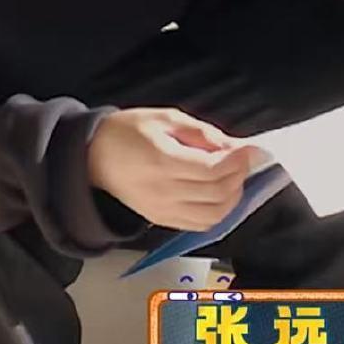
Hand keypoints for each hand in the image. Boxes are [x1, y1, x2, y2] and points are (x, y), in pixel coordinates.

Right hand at [86, 107, 269, 231]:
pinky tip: (220, 195)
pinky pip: (200, 224)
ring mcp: (162, 210)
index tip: (250, 149)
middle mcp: (163, 191)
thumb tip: (232, 145)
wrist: (93, 157)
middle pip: (217, 193)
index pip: (213, 170)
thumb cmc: (127, 132)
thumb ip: (201, 132)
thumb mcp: (165, 118)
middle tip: (243, 160)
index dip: (238, 161)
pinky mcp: (161, 220)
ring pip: (213, 215)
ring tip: (232, 177)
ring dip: (232, 197)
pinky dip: (218, 213)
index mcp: (162, 161)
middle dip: (239, 176)